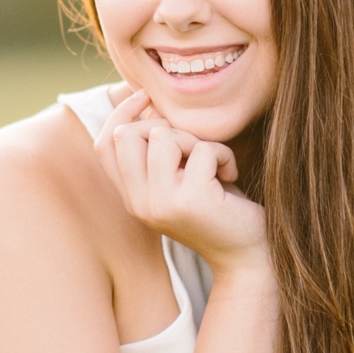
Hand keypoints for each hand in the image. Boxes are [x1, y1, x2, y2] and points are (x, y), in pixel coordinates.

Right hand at [95, 90, 269, 274]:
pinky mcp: (191, 201)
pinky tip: (230, 176)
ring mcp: (162, 204)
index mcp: (132, 198)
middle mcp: (139, 204)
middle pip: (128, 133)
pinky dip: (223, 155)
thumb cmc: (220, 208)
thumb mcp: (181, 177)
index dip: (121, 113)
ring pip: (164, 136)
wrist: (249, 255)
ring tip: (213, 165)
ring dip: (196, 140)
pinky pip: (202, 149)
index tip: (147, 97)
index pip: (104, 144)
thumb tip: (147, 103)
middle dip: (165, 127)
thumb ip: (159, 150)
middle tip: (194, 149)